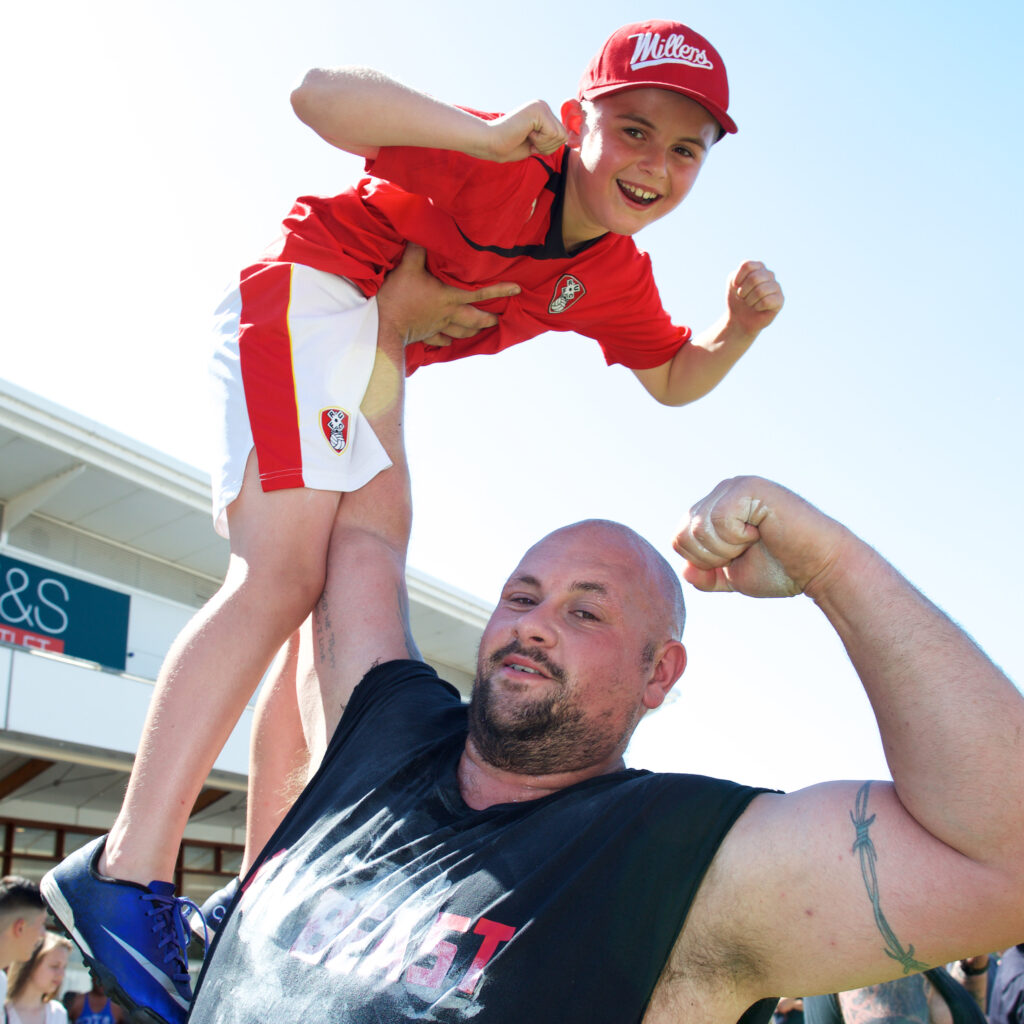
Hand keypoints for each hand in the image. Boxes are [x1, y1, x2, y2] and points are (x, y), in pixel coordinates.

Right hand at [376, 244, 519, 345]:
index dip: (499, 291)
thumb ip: (417, 250)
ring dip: (472, 332)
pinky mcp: (426, 335)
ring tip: (479, 330)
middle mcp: (447, 314)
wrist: (383, 325)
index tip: (516, 289)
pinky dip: (447, 341)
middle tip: (497, 319)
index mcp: (448, 297)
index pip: (479, 293)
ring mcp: (437, 327)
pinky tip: (449, 341)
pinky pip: (441, 340)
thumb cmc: (397, 296)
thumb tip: (422, 231)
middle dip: (488, 319)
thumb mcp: (407, 267)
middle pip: (474, 319)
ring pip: (461, 333)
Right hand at [481, 100, 567, 161]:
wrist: (490, 143)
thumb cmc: (508, 146)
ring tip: (526, 136)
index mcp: (542, 113)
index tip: (530, 143)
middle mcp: (543, 106)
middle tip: (528, 141)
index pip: (562, 137)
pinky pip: (552, 134)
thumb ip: (549, 139)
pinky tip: (525, 133)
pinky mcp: (538, 110)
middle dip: (547, 147)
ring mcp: (541, 106)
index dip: (547, 147)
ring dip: (542, 144)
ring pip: (560, 136)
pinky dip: (539, 141)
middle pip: (563, 136)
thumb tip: (567, 138)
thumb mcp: (535, 144)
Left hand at [672, 476, 844, 597]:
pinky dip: (738, 537)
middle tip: (747, 550)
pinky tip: (760, 531)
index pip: (679, 539)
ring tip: (755, 540)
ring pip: (699, 528)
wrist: (819, 567)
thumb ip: (706, 575)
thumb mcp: (732, 577)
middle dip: (713, 557)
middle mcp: (721, 492)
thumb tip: (685, 570)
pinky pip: (718, 520)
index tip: (737, 559)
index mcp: (714, 509)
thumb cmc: (781, 570)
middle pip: (684, 534)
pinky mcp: (749, 487)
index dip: (703, 562)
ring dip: (727, 548)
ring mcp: (734, 487)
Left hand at [726, 261, 783, 337]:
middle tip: (743, 297)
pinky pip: (766, 301)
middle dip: (743, 292)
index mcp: (758, 267)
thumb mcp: (732, 284)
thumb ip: (737, 274)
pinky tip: (758, 308)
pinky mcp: (780, 299)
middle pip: (754, 278)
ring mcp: (776, 286)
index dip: (738, 278)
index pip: (747, 265)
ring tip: (750, 303)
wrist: (740, 318)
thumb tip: (752, 279)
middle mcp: (769, 274)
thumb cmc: (737, 299)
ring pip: (760, 291)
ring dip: (750, 300)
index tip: (735, 286)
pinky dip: (757, 307)